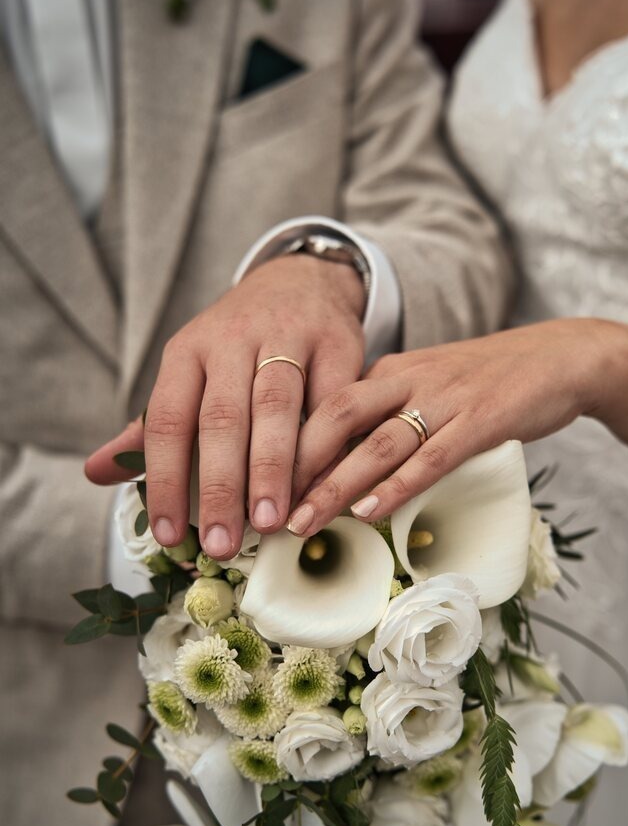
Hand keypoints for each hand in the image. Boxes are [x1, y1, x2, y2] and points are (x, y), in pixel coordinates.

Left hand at [85, 256, 365, 557]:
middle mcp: (232, 339)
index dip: (164, 479)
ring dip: (272, 470)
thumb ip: (149, 427)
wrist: (301, 282)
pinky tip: (318, 490)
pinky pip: (329, 402)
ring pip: (275, 408)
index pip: (167, 419)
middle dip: (220, 486)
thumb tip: (95, 473)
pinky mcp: (335, 343)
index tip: (168, 533)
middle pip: (221, 418)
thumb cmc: (236, 345)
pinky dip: (324, 448)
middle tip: (222, 543)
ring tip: (271, 523)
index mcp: (187, 352)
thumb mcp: (189, 372)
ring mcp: (286, 337)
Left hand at [287, 318, 627, 535]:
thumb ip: (389, 416)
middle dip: (296, 467)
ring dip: (336, 486)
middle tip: (265, 510)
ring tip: (303, 523)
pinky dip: (398, 485)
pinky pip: (431, 455)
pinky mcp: (481, 419)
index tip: (259, 487)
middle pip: (336, 419)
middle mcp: (408, 379)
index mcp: (390, 371)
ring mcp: (444, 398)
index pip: (324, 406)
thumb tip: (343, 462)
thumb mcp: (429, 388)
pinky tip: (370, 511)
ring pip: (377, 442)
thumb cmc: (490, 381)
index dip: (287, 446)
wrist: (562, 358)